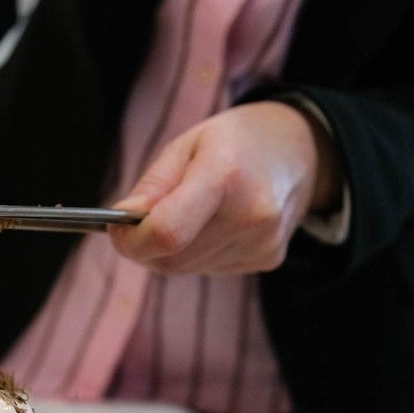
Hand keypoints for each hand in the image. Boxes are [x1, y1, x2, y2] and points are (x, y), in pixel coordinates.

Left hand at [108, 101, 340, 274]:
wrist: (297, 151)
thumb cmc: (233, 143)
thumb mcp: (185, 145)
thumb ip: (152, 186)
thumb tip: (122, 222)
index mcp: (226, 176)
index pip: (166, 233)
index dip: (131, 240)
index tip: (116, 227)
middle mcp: (251, 214)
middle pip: (172, 258)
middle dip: (144, 246)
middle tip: (140, 220)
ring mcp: (263, 242)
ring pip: (186, 269)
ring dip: (169, 251)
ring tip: (185, 214)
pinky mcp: (268, 259)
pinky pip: (209, 269)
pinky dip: (196, 253)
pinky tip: (212, 224)